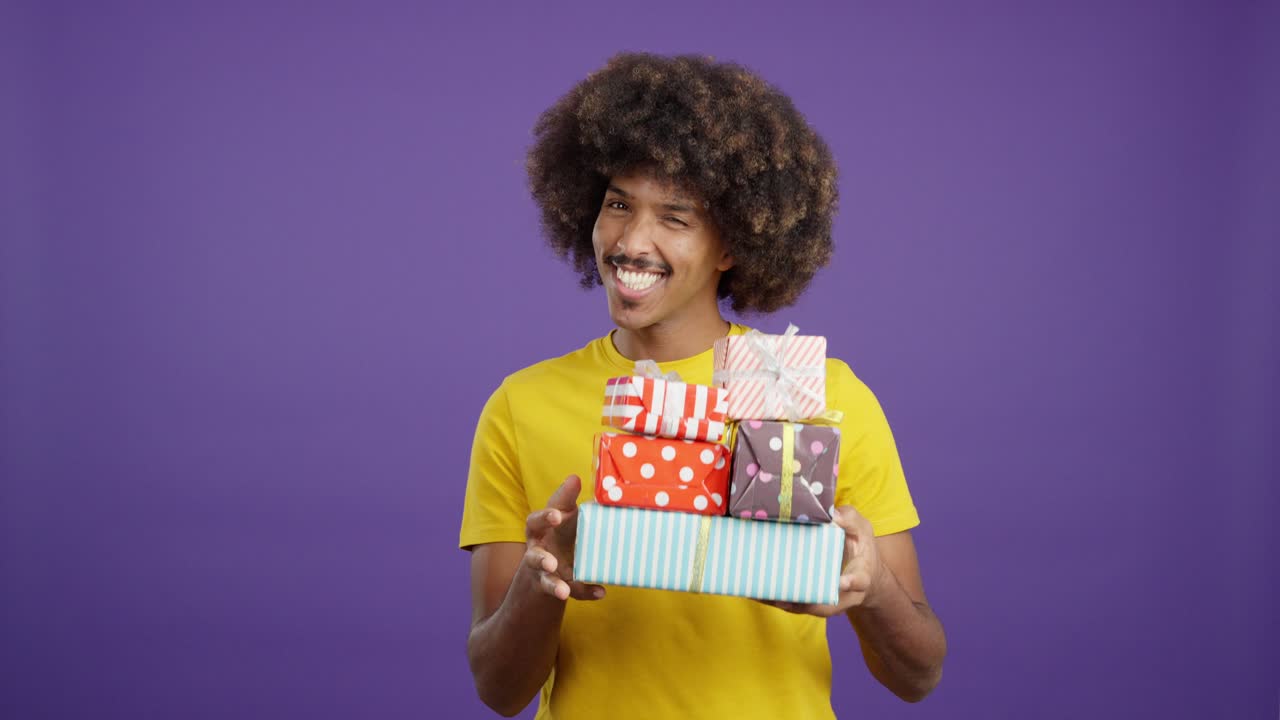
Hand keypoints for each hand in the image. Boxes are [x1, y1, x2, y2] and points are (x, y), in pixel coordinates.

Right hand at [523, 475, 605, 601]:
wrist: (553, 563)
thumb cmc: (560, 530)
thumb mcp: (563, 513)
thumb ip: (566, 498)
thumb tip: (574, 477)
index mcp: (539, 531)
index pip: (536, 522)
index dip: (545, 518)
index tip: (557, 516)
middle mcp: (537, 552)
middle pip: (533, 557)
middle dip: (541, 560)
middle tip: (550, 562)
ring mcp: (546, 573)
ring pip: (546, 581)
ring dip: (554, 585)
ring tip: (563, 591)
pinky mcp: (559, 586)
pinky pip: (572, 591)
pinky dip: (585, 591)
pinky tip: (600, 591)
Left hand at [759, 506, 886, 617]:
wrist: (860, 569)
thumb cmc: (859, 545)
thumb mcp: (860, 528)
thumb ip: (849, 520)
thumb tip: (832, 514)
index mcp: (860, 574)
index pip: (858, 581)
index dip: (850, 583)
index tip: (841, 582)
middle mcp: (843, 593)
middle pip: (826, 604)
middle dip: (806, 603)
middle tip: (784, 599)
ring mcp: (826, 599)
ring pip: (805, 606)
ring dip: (783, 602)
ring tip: (762, 594)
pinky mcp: (810, 599)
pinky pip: (793, 602)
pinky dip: (775, 598)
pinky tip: (755, 592)